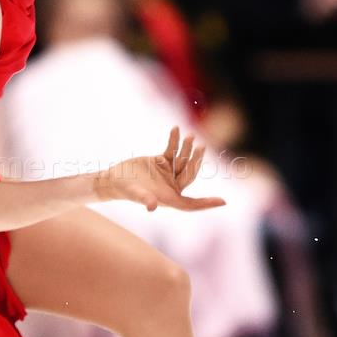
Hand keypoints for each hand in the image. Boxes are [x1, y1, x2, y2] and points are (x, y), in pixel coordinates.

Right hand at [92, 126, 225, 212]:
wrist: (113, 178)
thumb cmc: (124, 190)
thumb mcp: (134, 193)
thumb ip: (143, 199)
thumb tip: (152, 207)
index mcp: (169, 198)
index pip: (191, 204)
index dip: (206, 204)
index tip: (222, 202)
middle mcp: (171, 186)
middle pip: (189, 174)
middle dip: (196, 161)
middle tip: (200, 147)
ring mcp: (168, 173)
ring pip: (182, 160)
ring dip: (186, 148)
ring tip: (190, 136)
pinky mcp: (162, 162)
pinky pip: (171, 150)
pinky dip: (174, 141)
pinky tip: (175, 129)